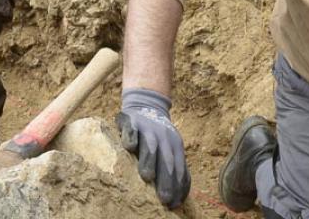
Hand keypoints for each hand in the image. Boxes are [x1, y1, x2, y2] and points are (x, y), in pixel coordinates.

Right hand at [118, 88, 189, 208]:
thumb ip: (174, 167)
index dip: (178, 186)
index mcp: (175, 145)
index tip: (175, 204)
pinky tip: (129, 148)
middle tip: (164, 199)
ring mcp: (148, 128)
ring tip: (147, 177)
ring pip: (151, 145)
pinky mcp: (131, 121)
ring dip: (149, 160)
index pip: (179, 168)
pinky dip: (131, 137)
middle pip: (167, 160)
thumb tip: (179, 197)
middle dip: (166, 180)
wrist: (146, 105)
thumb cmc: (157, 135)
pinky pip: (132, 130)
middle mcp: (164, 137)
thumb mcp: (170, 148)